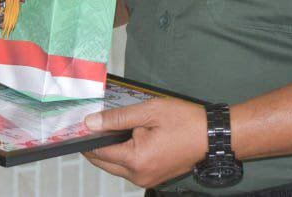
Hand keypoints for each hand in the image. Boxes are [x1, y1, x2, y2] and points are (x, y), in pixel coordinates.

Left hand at [82, 97, 208, 188]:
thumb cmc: (185, 121)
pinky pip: (129, 169)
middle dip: (95, 146)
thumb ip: (117, 118)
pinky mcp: (153, 178)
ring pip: (115, 167)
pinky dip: (124, 156)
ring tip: (112, 128)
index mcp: (136, 159)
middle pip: (104, 162)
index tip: (79, 126)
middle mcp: (139, 175)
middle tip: (93, 125)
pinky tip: (128, 139)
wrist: (212, 135)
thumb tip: (91, 123)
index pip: (98, 152)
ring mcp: (146, 179)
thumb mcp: (149, 111)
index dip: (86, 138)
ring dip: (110, 151)